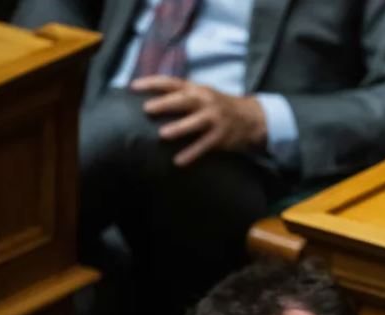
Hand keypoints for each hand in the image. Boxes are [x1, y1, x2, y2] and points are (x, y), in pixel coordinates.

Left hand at [131, 76, 267, 166]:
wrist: (251, 117)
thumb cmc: (218, 106)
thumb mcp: (202, 94)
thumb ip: (181, 95)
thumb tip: (150, 99)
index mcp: (196, 89)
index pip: (171, 82)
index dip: (152, 83)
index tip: (133, 87)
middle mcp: (206, 101)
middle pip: (184, 100)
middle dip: (166, 103)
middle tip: (147, 109)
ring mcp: (215, 119)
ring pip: (196, 122)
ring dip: (179, 128)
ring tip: (162, 134)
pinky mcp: (221, 136)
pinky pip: (204, 145)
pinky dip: (192, 153)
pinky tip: (179, 161)